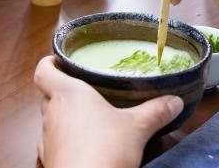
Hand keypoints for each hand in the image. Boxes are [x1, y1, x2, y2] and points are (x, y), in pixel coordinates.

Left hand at [34, 56, 182, 167]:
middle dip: (62, 92)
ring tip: (88, 118)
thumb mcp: (137, 128)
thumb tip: (174, 101)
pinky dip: (66, 140)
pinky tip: (85, 145)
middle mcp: (52, 112)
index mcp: (67, 93)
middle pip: (48, 94)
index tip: (59, 61)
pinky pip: (54, 142)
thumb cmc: (105, 148)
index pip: (43, 71)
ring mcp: (47, 137)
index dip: (49, 63)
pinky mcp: (49, 158)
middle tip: (84, 90)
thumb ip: (155, 112)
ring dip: (64, 117)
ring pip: (51, 119)